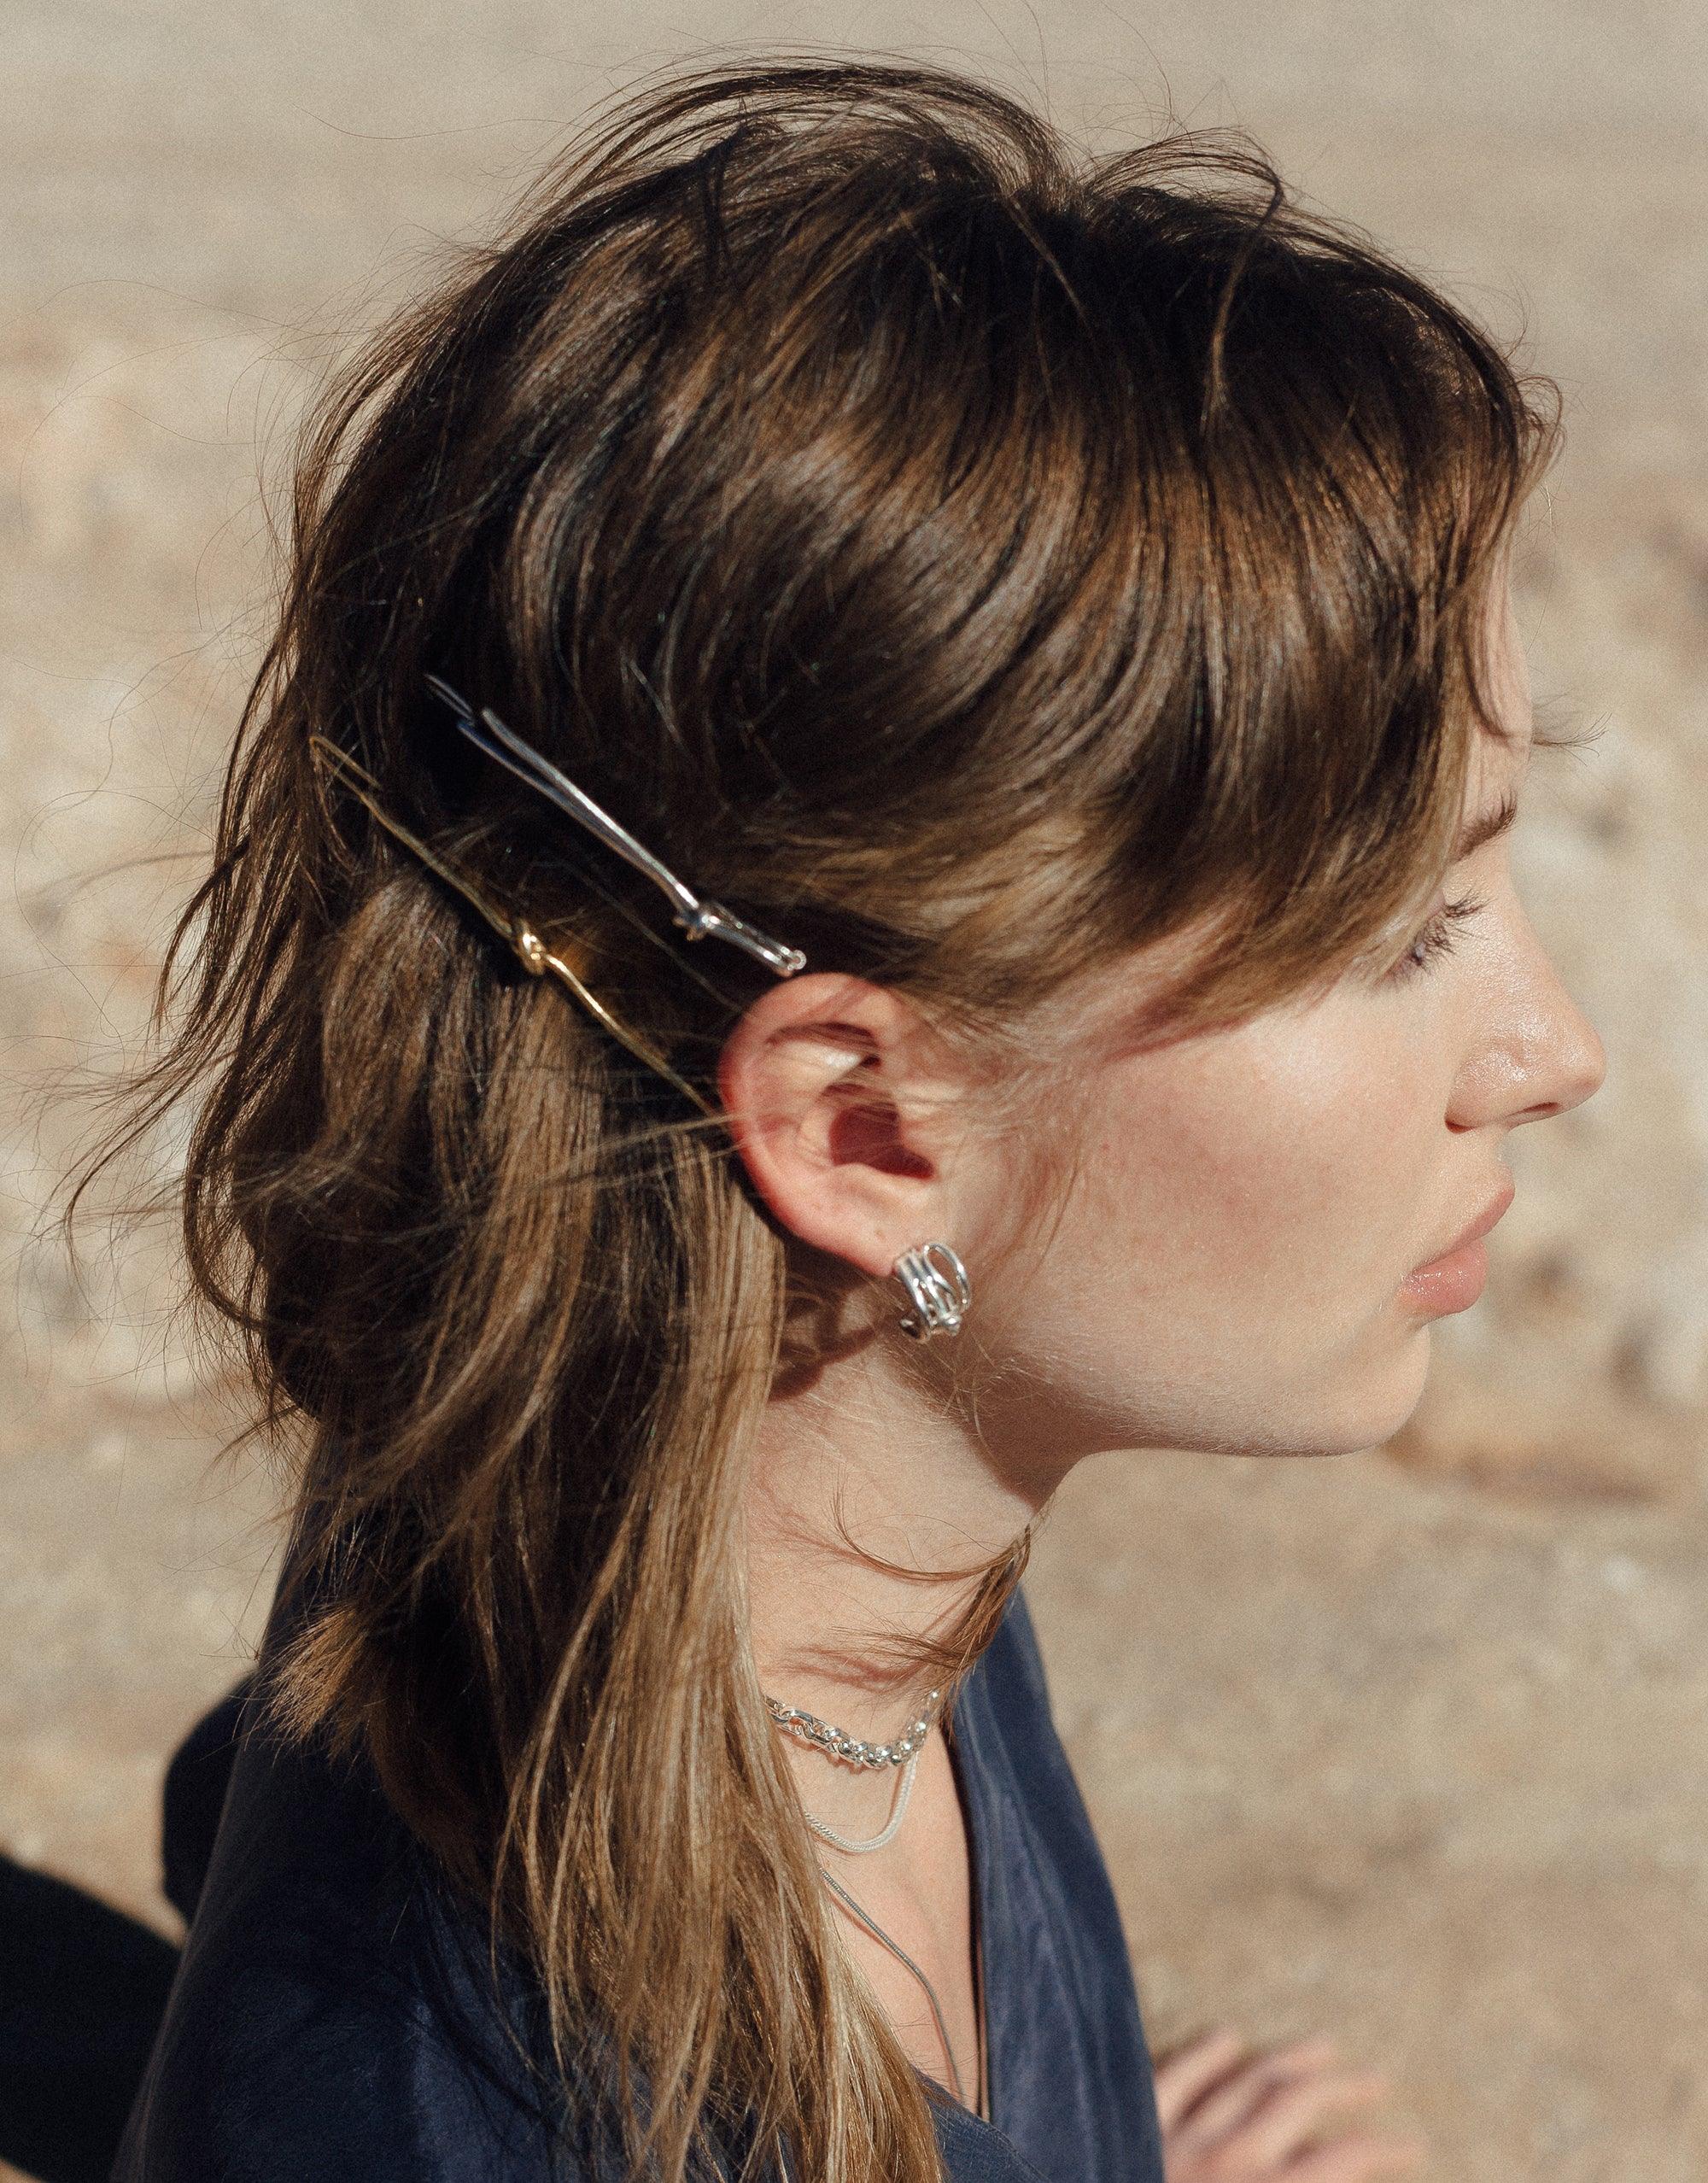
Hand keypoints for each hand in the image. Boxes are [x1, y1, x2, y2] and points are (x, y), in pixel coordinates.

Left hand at [1156, 2027, 1426, 2181]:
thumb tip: (1334, 2177)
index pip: (1345, 2160)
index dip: (1385, 2150)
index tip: (1413, 2146)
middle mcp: (1230, 2158)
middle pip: (1300, 2098)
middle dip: (1346, 2086)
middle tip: (1377, 2081)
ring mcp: (1179, 2132)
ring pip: (1246, 2074)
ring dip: (1290, 2058)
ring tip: (1323, 2048)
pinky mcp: (1134, 2125)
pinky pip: (1174, 2072)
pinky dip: (1206, 2053)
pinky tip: (1229, 2039)